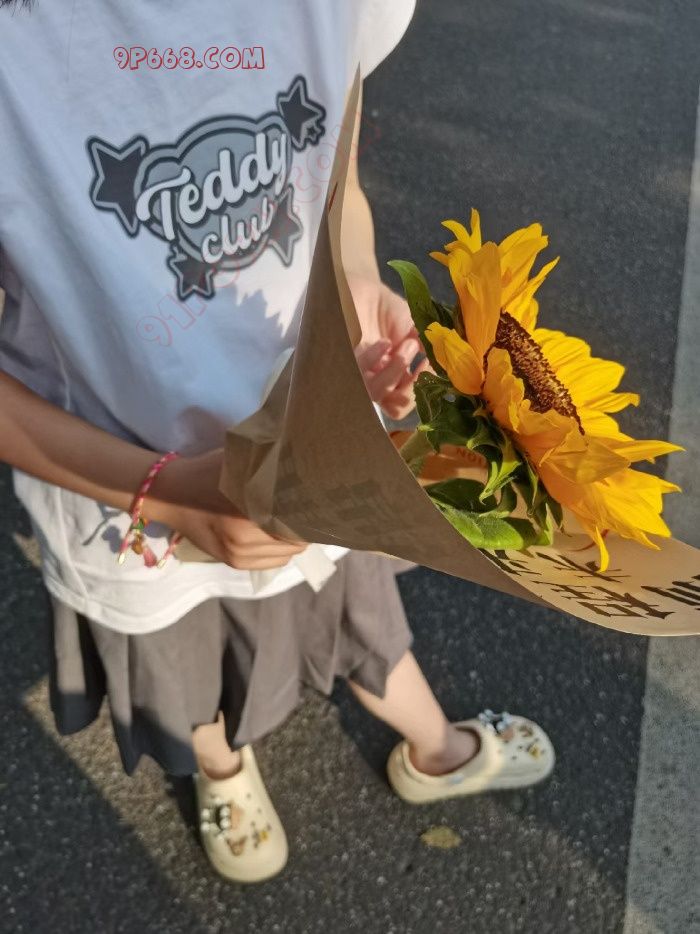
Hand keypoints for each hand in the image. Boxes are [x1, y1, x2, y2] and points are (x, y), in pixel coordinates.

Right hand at [147, 449, 307, 569]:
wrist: (171, 494)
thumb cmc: (208, 472)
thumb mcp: (240, 464)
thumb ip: (269, 473)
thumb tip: (304, 471)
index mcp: (246, 515)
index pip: (295, 525)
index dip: (310, 516)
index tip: (315, 504)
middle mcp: (243, 540)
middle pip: (294, 543)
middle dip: (303, 530)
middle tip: (308, 513)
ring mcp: (237, 555)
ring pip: (285, 556)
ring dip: (292, 543)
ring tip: (294, 524)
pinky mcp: (233, 563)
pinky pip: (270, 564)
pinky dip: (280, 552)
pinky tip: (279, 537)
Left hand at [348, 275, 430, 419]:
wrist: (364, 287)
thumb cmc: (388, 308)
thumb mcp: (417, 327)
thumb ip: (431, 349)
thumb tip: (445, 369)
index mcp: (394, 376)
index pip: (404, 403)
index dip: (420, 393)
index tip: (428, 366)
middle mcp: (376, 379)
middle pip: (394, 408)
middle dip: (411, 387)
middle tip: (418, 359)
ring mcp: (359, 373)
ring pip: (376, 394)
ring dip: (396, 371)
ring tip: (405, 345)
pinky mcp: (343, 361)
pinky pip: (360, 375)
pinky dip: (377, 360)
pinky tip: (384, 343)